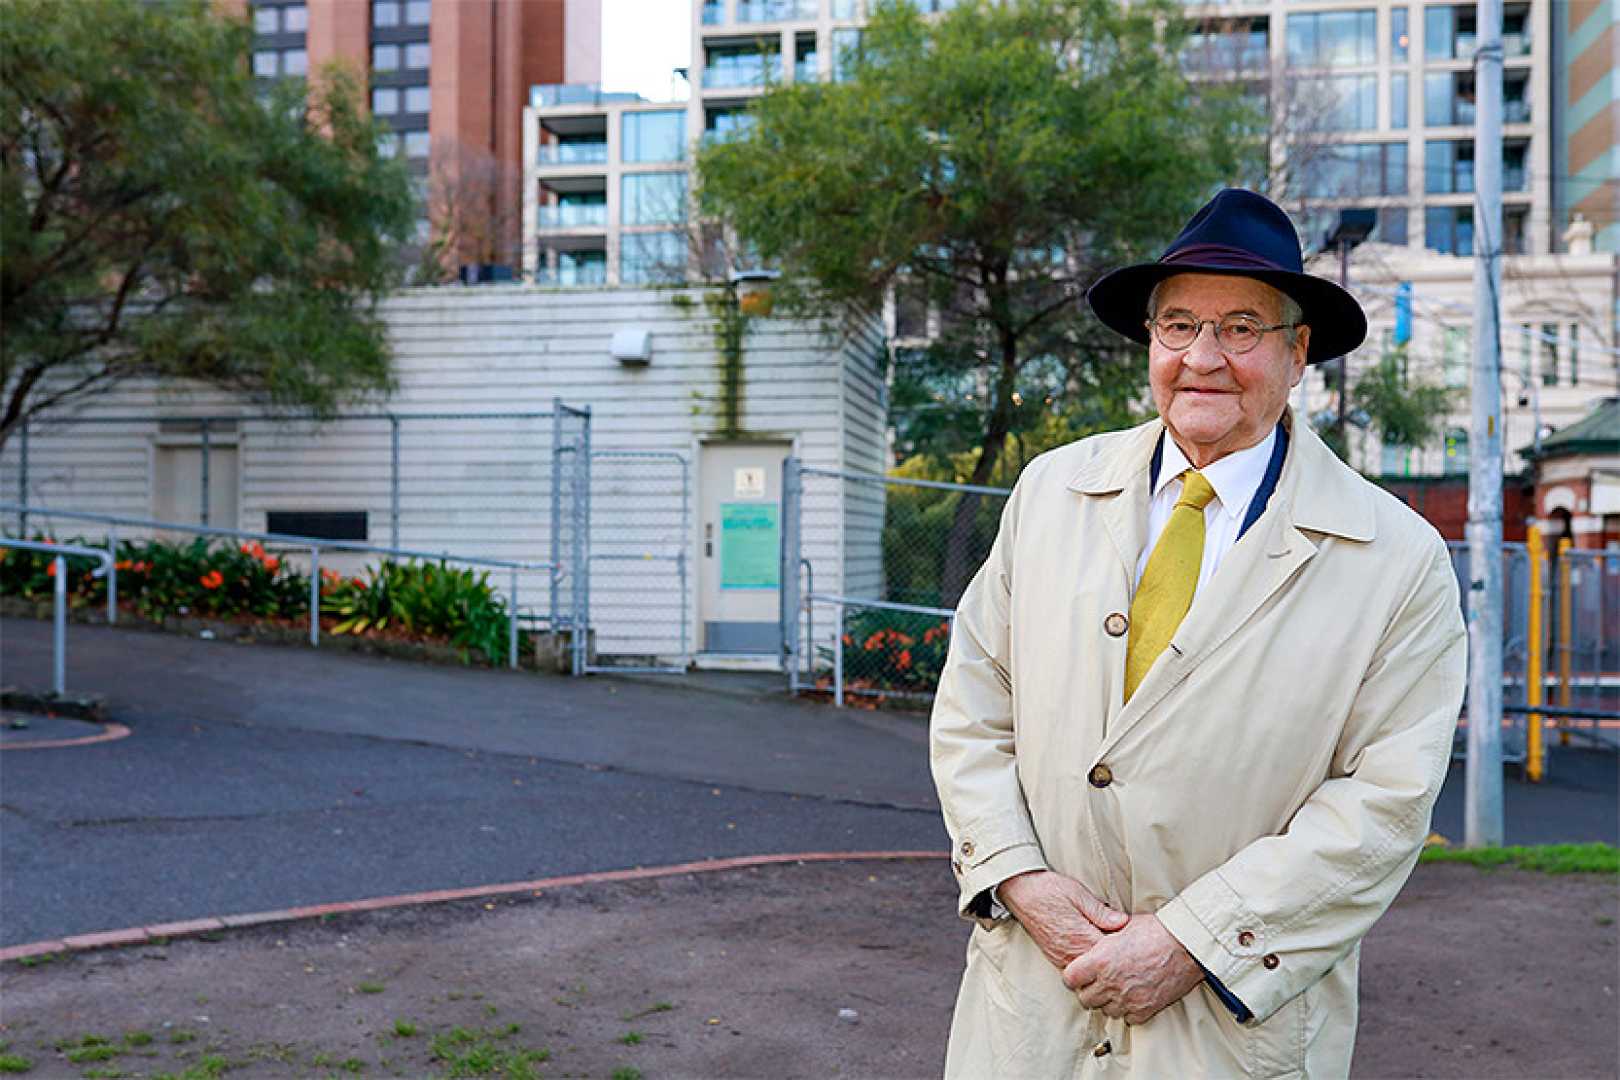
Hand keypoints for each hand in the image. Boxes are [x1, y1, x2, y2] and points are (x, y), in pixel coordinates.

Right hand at [997, 870, 1128, 971]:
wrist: (1019, 891)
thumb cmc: (1049, 889)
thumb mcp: (1078, 894)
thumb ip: (1101, 912)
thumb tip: (1124, 922)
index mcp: (1081, 936)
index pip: (1110, 954)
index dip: (1126, 952)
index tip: (1137, 946)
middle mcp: (1071, 952)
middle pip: (1101, 968)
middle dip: (1116, 963)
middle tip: (1133, 958)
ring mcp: (1061, 957)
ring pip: (1089, 973)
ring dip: (1101, 967)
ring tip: (1117, 961)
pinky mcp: (1054, 957)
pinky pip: (1076, 969)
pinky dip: (1088, 967)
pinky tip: (1096, 959)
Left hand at [1062, 913, 1203, 1024]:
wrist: (1186, 945)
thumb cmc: (1156, 930)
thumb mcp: (1122, 927)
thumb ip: (1104, 939)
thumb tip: (1095, 940)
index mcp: (1100, 960)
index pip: (1070, 978)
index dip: (1073, 975)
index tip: (1080, 972)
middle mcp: (1110, 982)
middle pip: (1085, 999)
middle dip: (1089, 990)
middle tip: (1099, 981)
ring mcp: (1128, 999)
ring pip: (1106, 1010)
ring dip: (1109, 1001)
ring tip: (1119, 987)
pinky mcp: (1145, 1009)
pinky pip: (1128, 1018)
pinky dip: (1129, 1010)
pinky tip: (1134, 996)